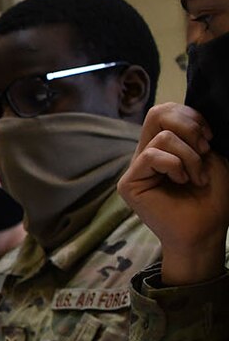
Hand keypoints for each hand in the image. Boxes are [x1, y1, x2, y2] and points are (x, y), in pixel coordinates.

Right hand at [117, 103, 228, 284]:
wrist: (207, 228)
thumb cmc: (212, 196)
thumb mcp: (208, 156)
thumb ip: (193, 134)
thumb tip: (182, 120)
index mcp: (164, 147)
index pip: (166, 111)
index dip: (191, 116)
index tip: (210, 139)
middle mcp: (147, 154)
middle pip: (157, 113)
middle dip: (188, 126)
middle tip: (204, 149)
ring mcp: (136, 169)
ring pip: (162, 138)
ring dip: (189, 156)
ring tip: (196, 177)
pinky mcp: (129, 184)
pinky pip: (151, 156)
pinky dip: (175, 166)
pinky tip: (181, 182)